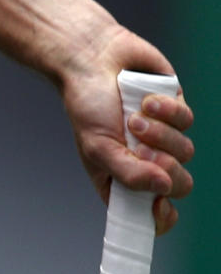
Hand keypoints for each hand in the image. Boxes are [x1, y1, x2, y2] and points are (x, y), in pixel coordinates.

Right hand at [62, 26, 193, 234]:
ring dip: (160, 134)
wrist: (91, 58)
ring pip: (186, 151)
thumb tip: (163, 188)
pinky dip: (167, 111)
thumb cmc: (86, 104)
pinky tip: (147, 100)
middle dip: (165, 168)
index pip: (150, 213)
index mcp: (122, 177)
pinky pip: (187, 121)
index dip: (159, 216)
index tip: (157, 204)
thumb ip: (128, 174)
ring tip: (134, 117)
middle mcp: (145, 160)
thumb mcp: (97, 147)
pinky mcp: (176, 111)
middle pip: (179, 185)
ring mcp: (164, 136)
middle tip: (143, 151)